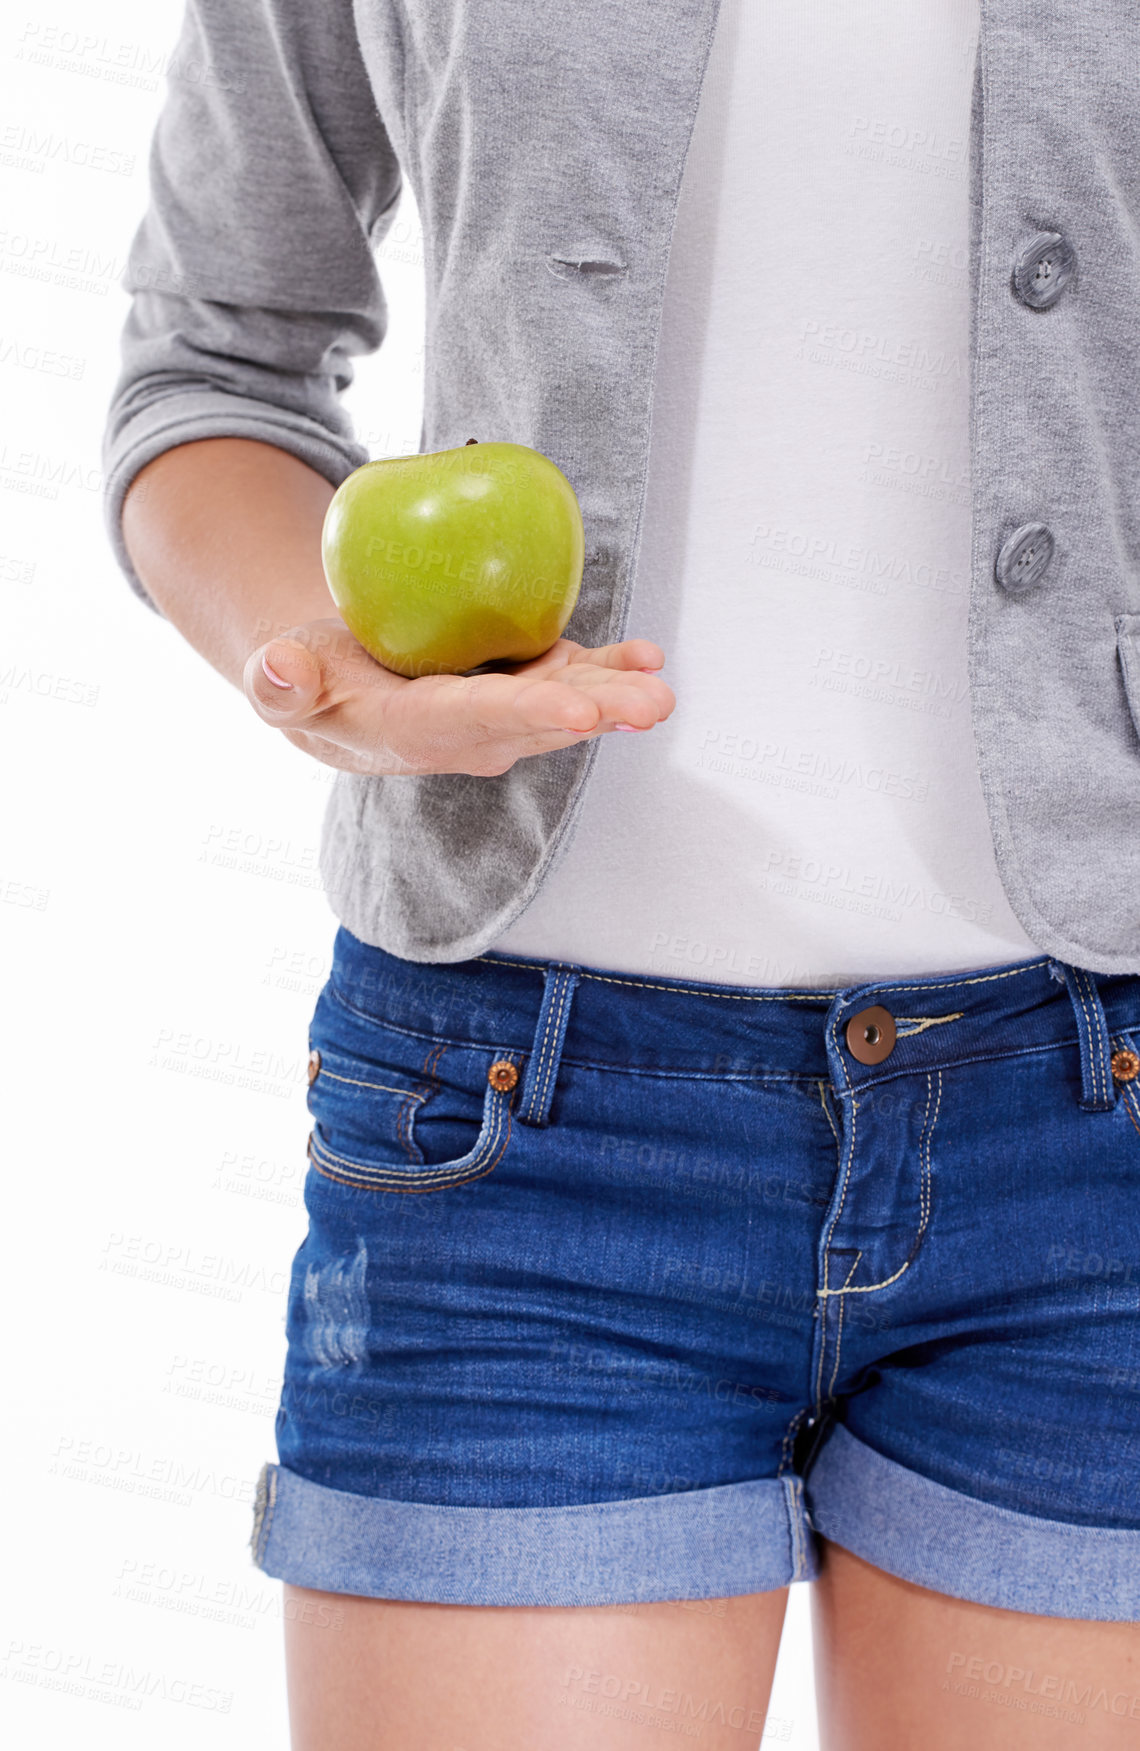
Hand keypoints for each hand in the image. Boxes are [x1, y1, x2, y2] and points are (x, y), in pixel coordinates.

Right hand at [242, 618, 674, 776]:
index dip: (529, 716)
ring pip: (567, 705)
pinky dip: (610, 667)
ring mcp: (503, 716)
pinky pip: (571, 679)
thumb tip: (278, 666)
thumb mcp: (283, 678)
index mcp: (417, 732)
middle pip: (542, 723)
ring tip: (659, 680)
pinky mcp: (521, 689)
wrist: (341, 695)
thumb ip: (280, 682)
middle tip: (650, 703)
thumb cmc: (311, 678)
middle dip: (600, 713)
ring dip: (617, 694)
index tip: (577, 711)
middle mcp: (471, 735)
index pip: (477, 723)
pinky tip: (647, 655)